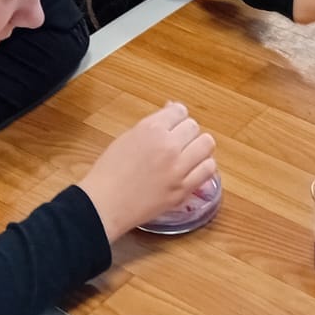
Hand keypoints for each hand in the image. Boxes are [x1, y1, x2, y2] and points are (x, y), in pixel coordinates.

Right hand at [79, 102, 216, 241]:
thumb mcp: (128, 137)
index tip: (174, 125)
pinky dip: (204, 166)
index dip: (176, 117)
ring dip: (199, 147)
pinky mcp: (183, 189)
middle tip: (178, 142)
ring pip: (206, 144)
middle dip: (186, 132)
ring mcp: (178, 168)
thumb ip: (152, 125)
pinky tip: (193, 169)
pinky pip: (209, 169)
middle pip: (193, 126)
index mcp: (151, 128)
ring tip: (189, 155)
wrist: (106, 203)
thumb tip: (171, 110)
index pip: (179, 110)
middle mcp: (168, 145)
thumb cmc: (110, 171)